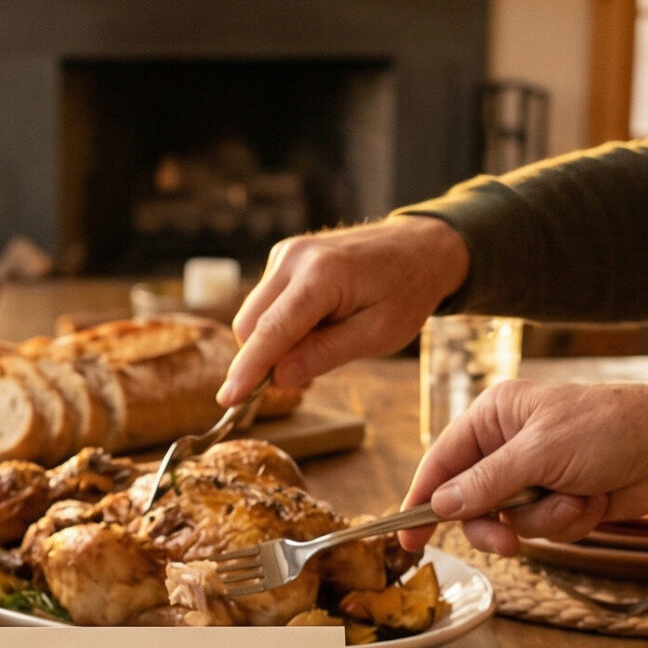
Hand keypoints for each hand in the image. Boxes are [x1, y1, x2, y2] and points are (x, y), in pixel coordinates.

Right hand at [218, 216, 472, 403]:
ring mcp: (286, 253)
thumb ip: (324, 355)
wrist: (420, 246)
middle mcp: (295, 258)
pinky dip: (281, 323)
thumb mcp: (378, 335)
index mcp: (321, 276)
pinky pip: (266, 302)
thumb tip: (279, 378)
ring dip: (276, 340)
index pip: (271, 332)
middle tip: (305, 373)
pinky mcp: (284, 256)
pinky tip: (318, 320)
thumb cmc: (407, 291)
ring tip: (326, 335)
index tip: (227, 400)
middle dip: (264, 357)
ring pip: (254, 315)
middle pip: (250, 325)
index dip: (247, 371)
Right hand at [393, 377, 647, 553]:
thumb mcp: (539, 452)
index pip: (442, 461)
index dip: (421, 499)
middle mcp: (508, 445)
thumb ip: (486, 482)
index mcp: (495, 416)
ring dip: (546, 520)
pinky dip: (570, 522)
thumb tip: (441, 506)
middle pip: (470, 503)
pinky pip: (544, 529)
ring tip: (578, 500)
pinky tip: (595, 501)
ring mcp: (534, 475)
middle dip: (495, 524)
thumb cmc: (608, 428)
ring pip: (510, 521)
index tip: (406, 538)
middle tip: (509, 541)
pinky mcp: (560, 500)